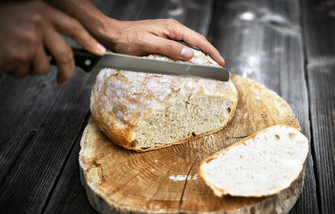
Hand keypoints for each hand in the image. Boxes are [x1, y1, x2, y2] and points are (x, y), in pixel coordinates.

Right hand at [0, 1, 105, 83]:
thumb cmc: (1, 21)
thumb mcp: (27, 14)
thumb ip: (47, 27)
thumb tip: (64, 52)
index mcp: (43, 11)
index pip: (74, 27)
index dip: (89, 41)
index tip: (100, 52)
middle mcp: (39, 24)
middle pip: (65, 55)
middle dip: (67, 71)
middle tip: (63, 79)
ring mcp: (29, 41)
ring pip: (44, 68)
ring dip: (32, 67)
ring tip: (16, 54)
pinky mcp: (18, 56)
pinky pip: (26, 73)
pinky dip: (17, 70)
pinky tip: (8, 57)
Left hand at [95, 18, 224, 65]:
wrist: (114, 35)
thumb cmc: (128, 39)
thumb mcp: (148, 44)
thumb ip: (169, 49)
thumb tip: (189, 54)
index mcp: (172, 28)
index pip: (197, 39)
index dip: (211, 51)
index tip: (220, 61)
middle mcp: (172, 29)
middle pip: (197, 40)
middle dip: (209, 52)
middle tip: (218, 65)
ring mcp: (168, 34)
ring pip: (190, 43)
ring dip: (200, 53)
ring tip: (208, 64)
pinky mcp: (163, 39)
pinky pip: (181, 46)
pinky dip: (189, 54)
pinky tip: (190, 61)